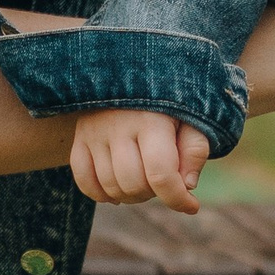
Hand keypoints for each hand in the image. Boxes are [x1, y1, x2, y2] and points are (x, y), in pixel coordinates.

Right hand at [71, 107, 209, 213]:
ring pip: (110, 186)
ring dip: (131, 196)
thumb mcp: (192, 117)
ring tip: (145, 181)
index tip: (191, 205)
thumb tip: (187, 186)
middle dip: (155, 195)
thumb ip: (195, 150)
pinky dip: (101, 194)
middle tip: (164, 182)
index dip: (177, 199)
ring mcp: (94, 132)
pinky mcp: (79, 137)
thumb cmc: (169, 99)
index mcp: (151, 120)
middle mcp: (118, 126)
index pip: (161, 174)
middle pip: (133, 184)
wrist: (132, 70)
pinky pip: (84, 180)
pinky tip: (118, 190)